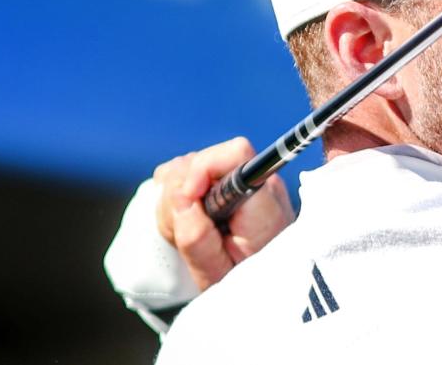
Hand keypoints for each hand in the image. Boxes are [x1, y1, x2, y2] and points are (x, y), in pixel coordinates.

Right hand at [153, 137, 294, 290]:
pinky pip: (188, 171)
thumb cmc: (241, 282)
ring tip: (189, 230)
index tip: (188, 198)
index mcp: (264, 206)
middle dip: (180, 194)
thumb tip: (183, 196)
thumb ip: (199, 239)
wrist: (263, 287)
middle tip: (181, 231)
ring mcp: (244, 179)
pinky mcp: (230, 179)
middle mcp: (259, 183)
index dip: (203, 168)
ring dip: (177, 198)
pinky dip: (179, 194)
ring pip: (190, 164)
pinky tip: (189, 219)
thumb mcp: (217, 275)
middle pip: (202, 159)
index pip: (237, 154)